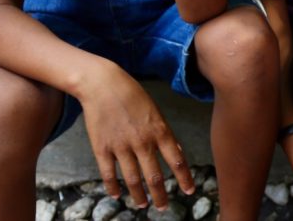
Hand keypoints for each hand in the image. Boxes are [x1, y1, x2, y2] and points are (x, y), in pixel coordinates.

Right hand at [80, 67, 193, 209]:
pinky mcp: (102, 148)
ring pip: (133, 179)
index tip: (190, 191)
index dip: (184, 178)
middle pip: (154, 175)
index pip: (177, 160)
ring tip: (142, 205)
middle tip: (164, 207)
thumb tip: (177, 153)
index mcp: (159, 130)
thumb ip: (165, 134)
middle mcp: (142, 141)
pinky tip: (117, 195)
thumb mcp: (155, 111)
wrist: (103, 84)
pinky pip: (109, 174)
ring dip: (139, 195)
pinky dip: (113, 187)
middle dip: (160, 195)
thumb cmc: (132, 95)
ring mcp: (121, 146)